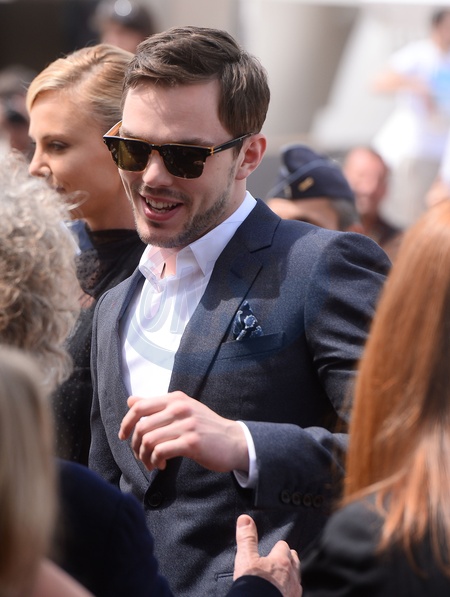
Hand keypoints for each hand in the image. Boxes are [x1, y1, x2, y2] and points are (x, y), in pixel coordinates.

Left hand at [119, 391, 248, 472]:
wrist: (234, 441)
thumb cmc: (206, 428)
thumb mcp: (183, 409)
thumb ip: (157, 405)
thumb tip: (131, 400)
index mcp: (175, 398)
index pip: (139, 406)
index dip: (126, 422)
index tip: (123, 436)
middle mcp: (180, 408)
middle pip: (142, 426)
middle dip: (135, 445)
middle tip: (140, 456)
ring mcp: (186, 424)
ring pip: (149, 440)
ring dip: (144, 456)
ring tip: (150, 463)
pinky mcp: (191, 442)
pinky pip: (161, 452)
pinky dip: (155, 461)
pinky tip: (160, 466)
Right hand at [234, 515, 301, 596]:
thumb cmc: (253, 585)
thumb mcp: (246, 559)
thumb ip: (247, 538)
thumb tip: (245, 519)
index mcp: (281, 561)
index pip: (284, 546)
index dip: (278, 546)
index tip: (274, 547)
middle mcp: (292, 576)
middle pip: (294, 561)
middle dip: (288, 559)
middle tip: (281, 560)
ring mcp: (294, 591)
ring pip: (296, 578)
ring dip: (291, 576)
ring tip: (284, 577)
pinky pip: (294, 593)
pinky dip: (290, 591)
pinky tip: (283, 592)